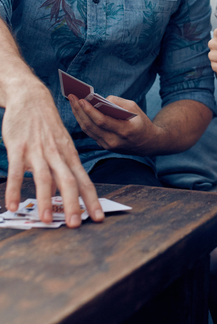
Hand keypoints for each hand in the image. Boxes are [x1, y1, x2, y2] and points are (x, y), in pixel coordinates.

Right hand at [3, 85, 103, 226]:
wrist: (32, 99)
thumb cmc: (47, 127)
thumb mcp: (60, 146)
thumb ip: (61, 169)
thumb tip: (61, 194)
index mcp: (69, 156)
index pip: (85, 181)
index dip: (92, 200)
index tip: (98, 218)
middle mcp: (57, 155)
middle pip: (69, 182)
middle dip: (73, 204)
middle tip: (76, 225)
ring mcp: (38, 151)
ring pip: (45, 178)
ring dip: (46, 200)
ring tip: (47, 221)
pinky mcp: (18, 148)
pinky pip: (16, 172)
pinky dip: (14, 189)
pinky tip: (12, 205)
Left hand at [69, 95, 159, 154]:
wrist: (148, 143)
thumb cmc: (141, 122)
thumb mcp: (135, 108)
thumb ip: (117, 102)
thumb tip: (99, 99)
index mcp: (125, 131)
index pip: (102, 121)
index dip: (90, 110)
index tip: (81, 99)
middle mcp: (114, 141)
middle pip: (91, 126)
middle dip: (79, 110)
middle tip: (71, 97)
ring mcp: (108, 146)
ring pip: (88, 130)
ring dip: (78, 115)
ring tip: (72, 102)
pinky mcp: (104, 146)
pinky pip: (90, 132)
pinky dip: (83, 121)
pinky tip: (79, 111)